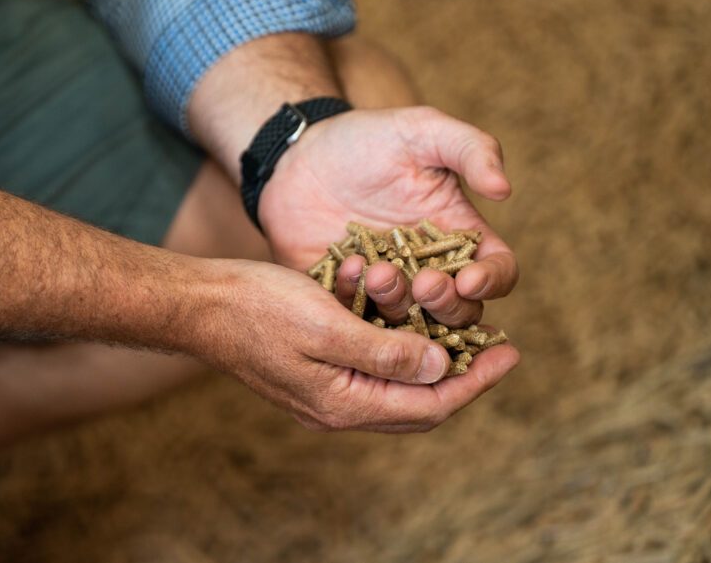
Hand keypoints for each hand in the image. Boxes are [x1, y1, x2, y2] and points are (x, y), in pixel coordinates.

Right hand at [196, 259, 517, 431]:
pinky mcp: (313, 370)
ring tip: (456, 327)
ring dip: (425, 356)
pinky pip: (367, 364)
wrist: (200, 304)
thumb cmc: (258, 309)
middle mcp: (337, 406)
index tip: (510, 352)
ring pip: (394, 384)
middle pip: (417, 403)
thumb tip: (439, 368)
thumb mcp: (327, 327)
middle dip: (460, 374)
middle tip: (494, 345)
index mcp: (344, 403)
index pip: (430, 404)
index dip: (475, 379)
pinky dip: (390, 341)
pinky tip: (399, 311)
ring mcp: (323, 391)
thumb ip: (385, 354)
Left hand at [258, 106, 518, 327]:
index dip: (492, 281)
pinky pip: (357, 317)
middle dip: (447, 305)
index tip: (469, 280)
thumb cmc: (369, 138)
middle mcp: (429, 269)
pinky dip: (356, 303)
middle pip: (460, 310)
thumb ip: (470, 149)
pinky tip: (348, 270)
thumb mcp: (423, 129)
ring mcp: (387, 289)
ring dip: (400, 305)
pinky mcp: (345, 297)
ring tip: (379, 272)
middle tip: (424, 284)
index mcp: (460, 234)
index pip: (497, 270)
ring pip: (410, 322)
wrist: (300, 154)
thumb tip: (504, 189)